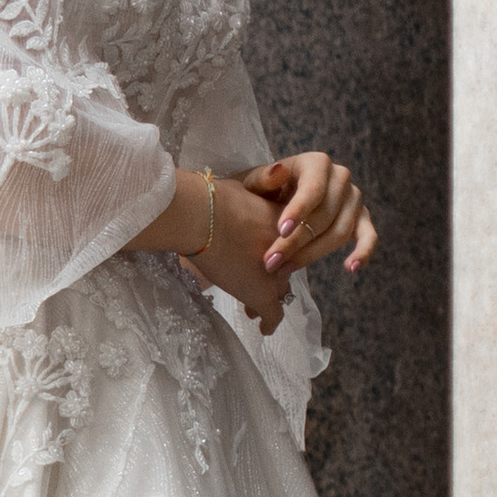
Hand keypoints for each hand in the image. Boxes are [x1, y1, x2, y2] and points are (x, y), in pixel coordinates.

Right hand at [194, 177, 291, 335]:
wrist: (205, 218)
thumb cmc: (216, 199)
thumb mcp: (248, 183)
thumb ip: (266, 180)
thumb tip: (283, 168)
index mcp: (283, 220)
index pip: (291, 240)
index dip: (282, 250)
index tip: (269, 258)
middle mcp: (285, 248)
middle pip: (287, 267)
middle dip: (277, 277)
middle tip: (270, 286)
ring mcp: (274, 273)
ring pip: (277, 291)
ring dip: (268, 301)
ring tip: (256, 311)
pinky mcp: (261, 294)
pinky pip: (272, 313)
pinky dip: (268, 321)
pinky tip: (264, 328)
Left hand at [244, 150, 376, 276]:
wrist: (276, 198)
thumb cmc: (263, 190)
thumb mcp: (255, 181)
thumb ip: (262, 178)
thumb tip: (278, 171)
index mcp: (316, 163)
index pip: (313, 188)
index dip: (299, 210)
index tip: (280, 231)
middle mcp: (340, 177)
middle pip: (325, 215)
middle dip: (297, 241)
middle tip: (271, 261)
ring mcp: (354, 198)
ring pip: (341, 230)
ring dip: (314, 254)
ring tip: (286, 269)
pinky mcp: (361, 218)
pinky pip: (368, 236)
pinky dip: (363, 252)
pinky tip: (351, 268)